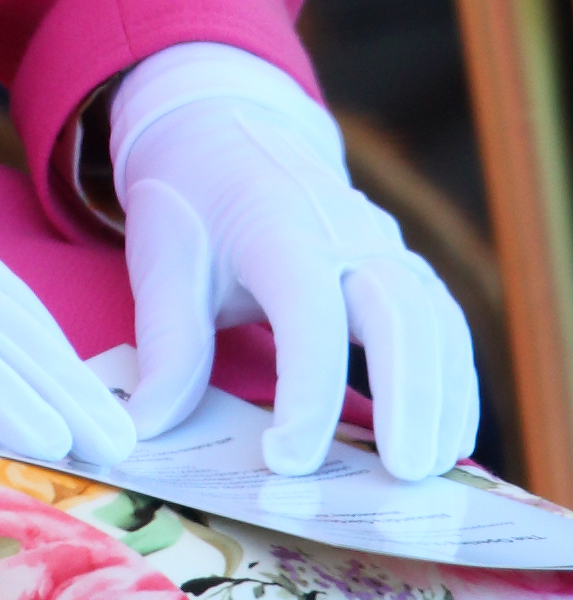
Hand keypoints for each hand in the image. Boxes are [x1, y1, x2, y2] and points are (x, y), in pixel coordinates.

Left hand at [116, 44, 478, 479]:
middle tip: (402, 475)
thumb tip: (145, 431)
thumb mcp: (160, 256)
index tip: (286, 462)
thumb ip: (166, 345)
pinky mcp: (400, 263)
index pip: (308, 314)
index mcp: (277, 225)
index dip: (305, 393)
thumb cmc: (188, 197)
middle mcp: (343, 230)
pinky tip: (445, 438)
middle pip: (398, 312)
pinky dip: (454, 381)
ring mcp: (381, 242)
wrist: (218, 124)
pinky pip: (444, 322)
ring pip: (435, 319)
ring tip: (428, 473)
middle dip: (409, 395)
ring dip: (442, 397)